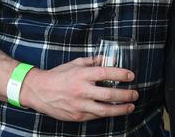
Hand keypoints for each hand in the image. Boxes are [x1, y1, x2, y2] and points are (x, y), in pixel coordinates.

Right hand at [21, 57, 137, 121]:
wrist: (39, 91)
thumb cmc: (58, 75)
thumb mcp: (75, 63)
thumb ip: (93, 61)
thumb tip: (109, 59)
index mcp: (82, 74)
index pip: (106, 73)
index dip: (120, 74)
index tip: (131, 75)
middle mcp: (82, 90)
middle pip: (109, 93)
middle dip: (125, 95)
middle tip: (135, 94)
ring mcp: (79, 105)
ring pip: (104, 110)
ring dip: (120, 109)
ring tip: (130, 106)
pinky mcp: (76, 116)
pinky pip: (95, 116)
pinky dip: (106, 113)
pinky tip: (114, 111)